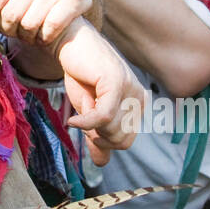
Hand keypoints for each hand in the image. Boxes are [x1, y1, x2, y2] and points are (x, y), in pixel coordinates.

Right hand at [53, 21, 146, 166]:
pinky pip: (103, 116)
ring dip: (89, 125)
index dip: (103, 141)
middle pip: (121, 139)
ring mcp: (130, 89)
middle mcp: (139, 97)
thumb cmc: (80, 74)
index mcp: (138, 105)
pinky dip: (85, 122)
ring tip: (81, 106)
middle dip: (97, 136)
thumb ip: (97, 135)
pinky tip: (72, 120)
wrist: (70, 43)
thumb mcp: (88, 110)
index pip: (126, 141)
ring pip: (111, 129)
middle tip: (82, 118)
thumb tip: (102, 164)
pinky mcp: (116, 82)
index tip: (87, 128)